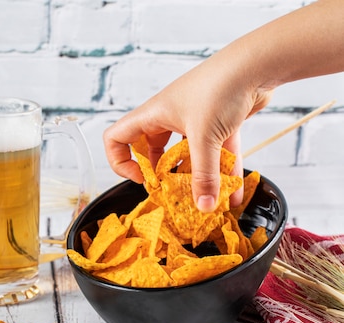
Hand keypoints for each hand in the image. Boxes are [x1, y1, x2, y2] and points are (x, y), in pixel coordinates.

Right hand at [103, 55, 272, 211]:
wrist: (258, 63)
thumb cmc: (220, 87)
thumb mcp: (205, 137)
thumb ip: (203, 176)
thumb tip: (202, 207)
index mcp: (153, 115)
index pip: (116, 138)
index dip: (120, 161)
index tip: (141, 178)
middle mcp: (169, 117)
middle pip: (152, 151)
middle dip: (162, 174)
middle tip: (171, 191)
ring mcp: (195, 120)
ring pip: (187, 155)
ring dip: (197, 176)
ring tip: (206, 198)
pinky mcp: (219, 123)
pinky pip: (216, 153)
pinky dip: (223, 171)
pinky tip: (233, 193)